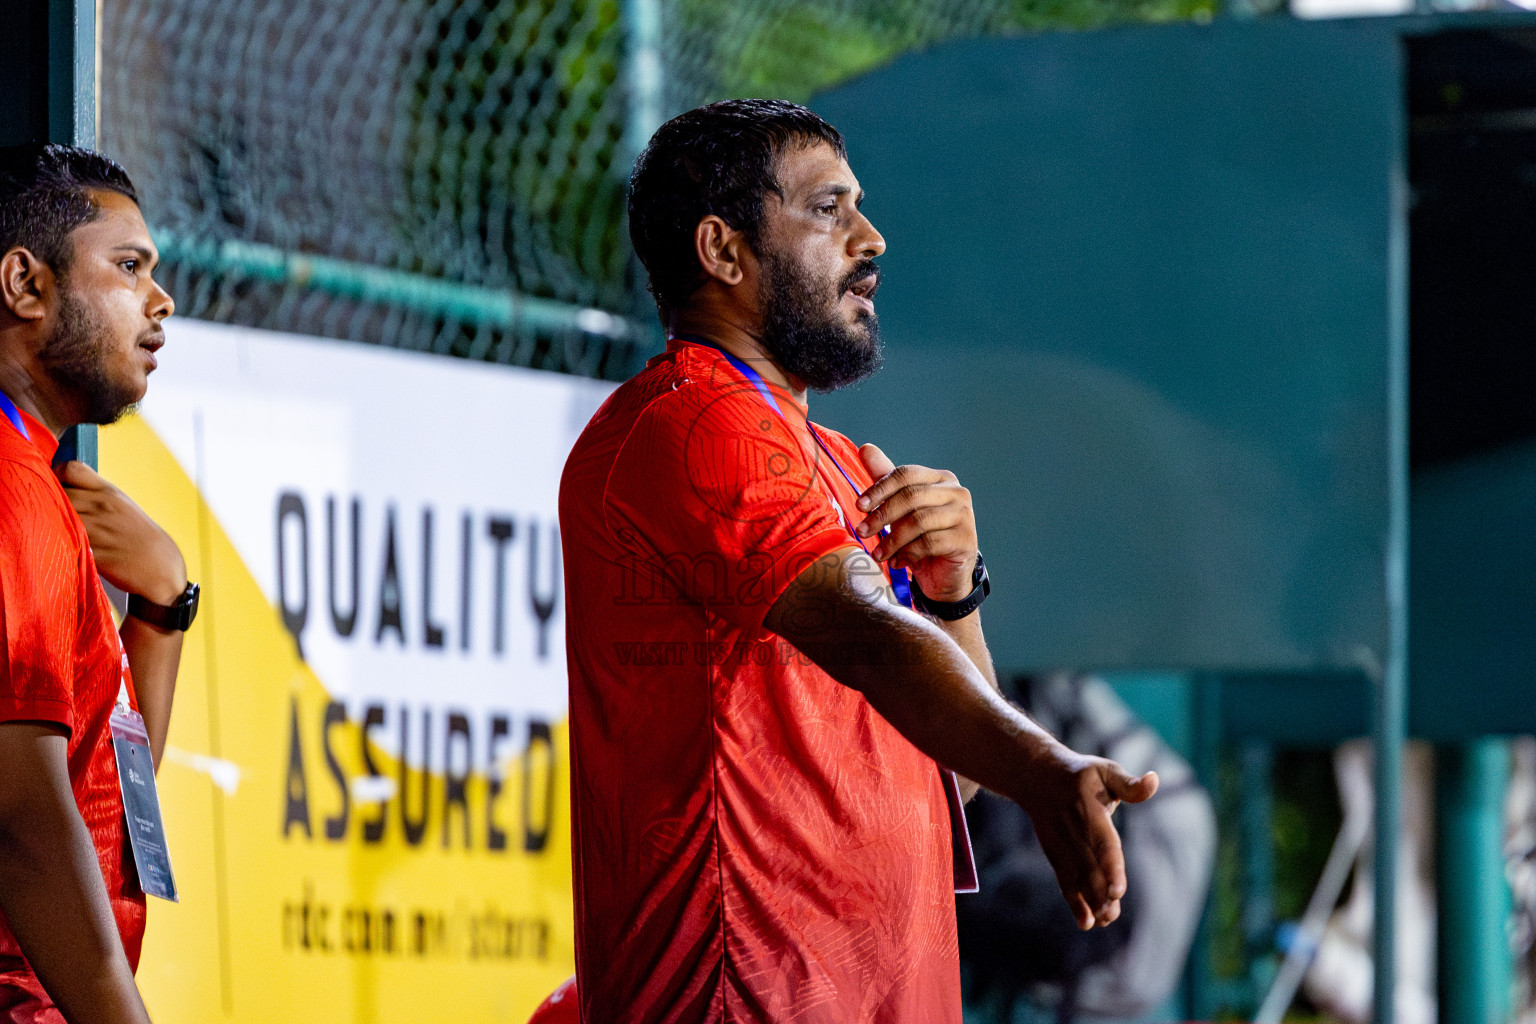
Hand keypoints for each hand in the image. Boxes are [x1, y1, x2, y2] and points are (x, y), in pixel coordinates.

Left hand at [56, 461, 185, 604]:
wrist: (159, 565)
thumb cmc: (138, 536)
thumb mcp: (122, 506)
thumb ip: (95, 495)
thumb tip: (65, 489)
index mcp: (110, 492)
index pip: (72, 468)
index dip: (56, 473)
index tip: (54, 483)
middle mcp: (102, 506)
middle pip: (58, 492)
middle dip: (49, 499)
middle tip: (51, 511)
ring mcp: (96, 528)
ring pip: (55, 516)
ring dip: (50, 522)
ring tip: (55, 529)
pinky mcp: (91, 551)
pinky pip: (63, 540)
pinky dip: (58, 541)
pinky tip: (62, 545)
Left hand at [854, 444, 976, 600]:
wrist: (944, 574)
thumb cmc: (920, 537)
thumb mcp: (900, 508)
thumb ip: (885, 479)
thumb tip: (865, 448)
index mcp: (940, 478)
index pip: (906, 474)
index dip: (880, 488)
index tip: (859, 506)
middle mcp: (956, 492)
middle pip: (911, 496)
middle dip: (882, 515)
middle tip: (862, 531)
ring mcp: (964, 515)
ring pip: (919, 521)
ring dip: (892, 540)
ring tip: (878, 553)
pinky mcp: (966, 539)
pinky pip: (929, 543)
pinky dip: (908, 553)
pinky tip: (898, 562)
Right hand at [1025, 751, 1158, 929]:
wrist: (1035, 775)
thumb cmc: (1081, 774)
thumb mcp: (1105, 770)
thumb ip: (1129, 784)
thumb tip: (1153, 781)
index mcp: (1089, 811)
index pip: (1102, 843)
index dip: (1109, 868)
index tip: (1117, 892)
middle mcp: (1074, 831)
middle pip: (1089, 868)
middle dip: (1100, 894)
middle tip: (1111, 916)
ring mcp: (1061, 844)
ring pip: (1077, 878)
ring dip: (1090, 901)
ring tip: (1104, 921)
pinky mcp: (1054, 854)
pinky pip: (1065, 880)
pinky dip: (1074, 901)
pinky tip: (1086, 922)